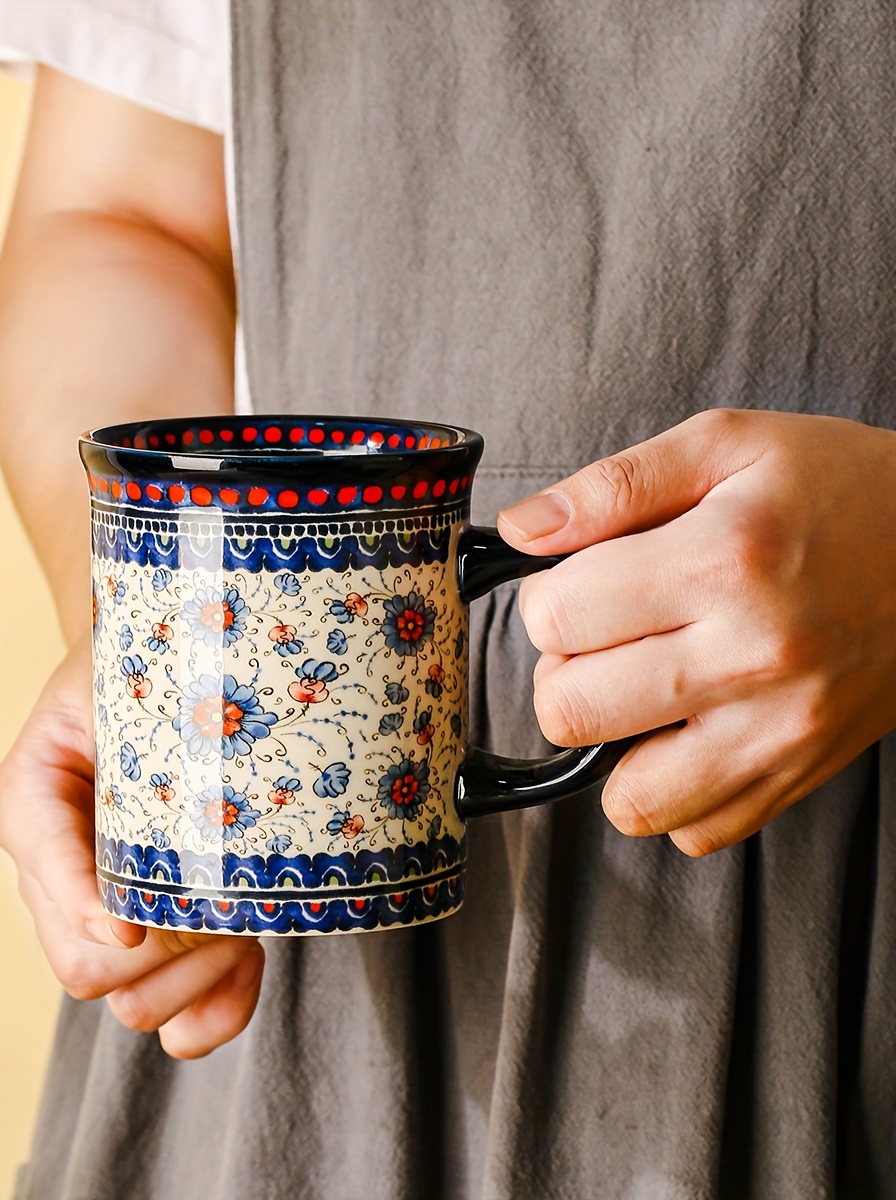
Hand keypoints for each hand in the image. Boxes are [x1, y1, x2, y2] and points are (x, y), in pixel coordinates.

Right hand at [0, 641, 264, 1056]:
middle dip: (165, 954)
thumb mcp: (120, 683)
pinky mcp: (149, 936)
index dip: (91, 911)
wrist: (171, 664)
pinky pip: (171, 1014)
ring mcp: (97, 912)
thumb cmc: (142, 667)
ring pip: (129, 1003)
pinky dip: (212, 1012)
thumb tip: (142, 865)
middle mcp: (49, 872)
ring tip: (242, 929)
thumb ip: (121, 741)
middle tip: (225, 909)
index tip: (135, 924)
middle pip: (86, 968)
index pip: (50, 881)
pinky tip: (246, 967)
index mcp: (28, 804)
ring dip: (195, 983)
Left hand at [497, 409, 895, 855]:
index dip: (545, 597)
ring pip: (627, 798)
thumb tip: (521, 529)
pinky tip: (686, 730)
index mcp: (720, 561)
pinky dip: (672, 791)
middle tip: (605, 636)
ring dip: (611, 744)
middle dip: (563, 669)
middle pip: (570, 710)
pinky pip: (696, 831)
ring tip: (640, 688)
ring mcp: (779, 730)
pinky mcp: (801, 774)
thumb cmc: (839, 488)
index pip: (553, 619)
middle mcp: (751, 657)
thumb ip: (611, 487)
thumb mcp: (726, 444)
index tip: (576, 584)